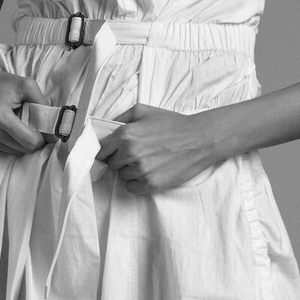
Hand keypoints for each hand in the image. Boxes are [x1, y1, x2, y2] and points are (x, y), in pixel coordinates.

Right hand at [0, 65, 50, 155]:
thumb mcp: (24, 85)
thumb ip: (43, 105)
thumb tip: (56, 126)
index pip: (30, 141)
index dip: (42, 138)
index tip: (46, 131)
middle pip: (23, 149)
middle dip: (31, 139)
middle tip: (29, 124)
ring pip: (13, 152)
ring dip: (18, 141)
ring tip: (12, 123)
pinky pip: (0, 151)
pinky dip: (5, 142)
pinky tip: (0, 128)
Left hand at [96, 104, 225, 194]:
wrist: (199, 139)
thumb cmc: (172, 124)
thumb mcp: (142, 110)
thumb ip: (119, 118)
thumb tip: (104, 130)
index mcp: (125, 134)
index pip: (100, 150)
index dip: (106, 150)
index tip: (112, 151)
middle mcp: (130, 153)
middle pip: (111, 163)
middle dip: (120, 159)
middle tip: (137, 152)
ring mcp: (141, 170)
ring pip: (122, 176)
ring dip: (130, 170)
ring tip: (147, 159)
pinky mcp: (151, 184)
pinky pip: (131, 188)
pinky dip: (136, 182)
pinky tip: (148, 171)